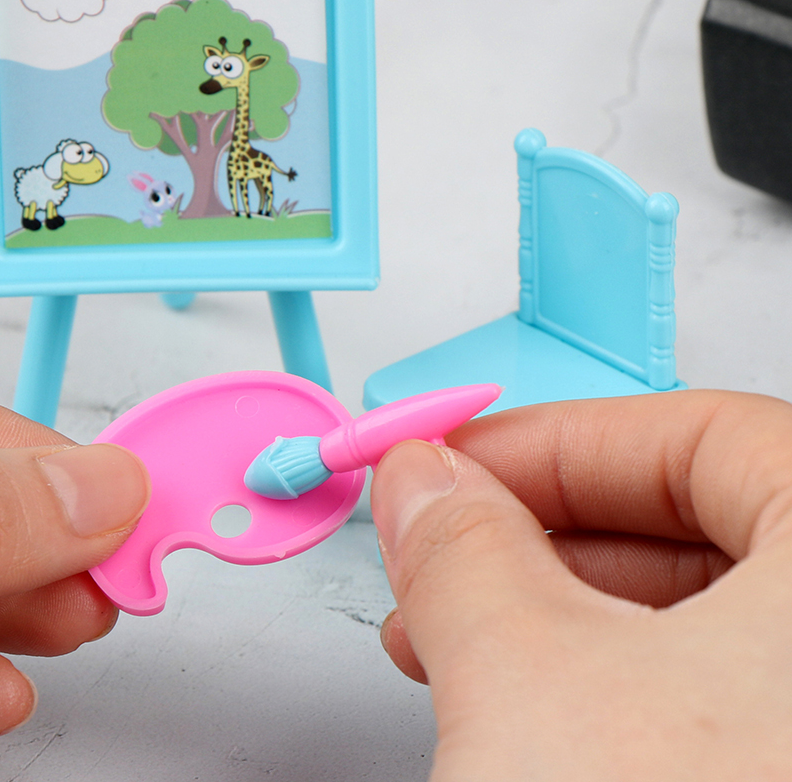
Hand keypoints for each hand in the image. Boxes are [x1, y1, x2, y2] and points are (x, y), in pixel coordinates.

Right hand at [371, 390, 791, 780]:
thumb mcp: (530, 681)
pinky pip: (712, 706)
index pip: (711, 434)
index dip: (563, 439)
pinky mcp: (783, 780)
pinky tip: (522, 710)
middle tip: (450, 544)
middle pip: (704, 527)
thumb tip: (426, 485)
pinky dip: (609, 691)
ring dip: (560, 617)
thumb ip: (464, 550)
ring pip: (703, 624)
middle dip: (546, 533)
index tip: (466, 461)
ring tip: (457, 642)